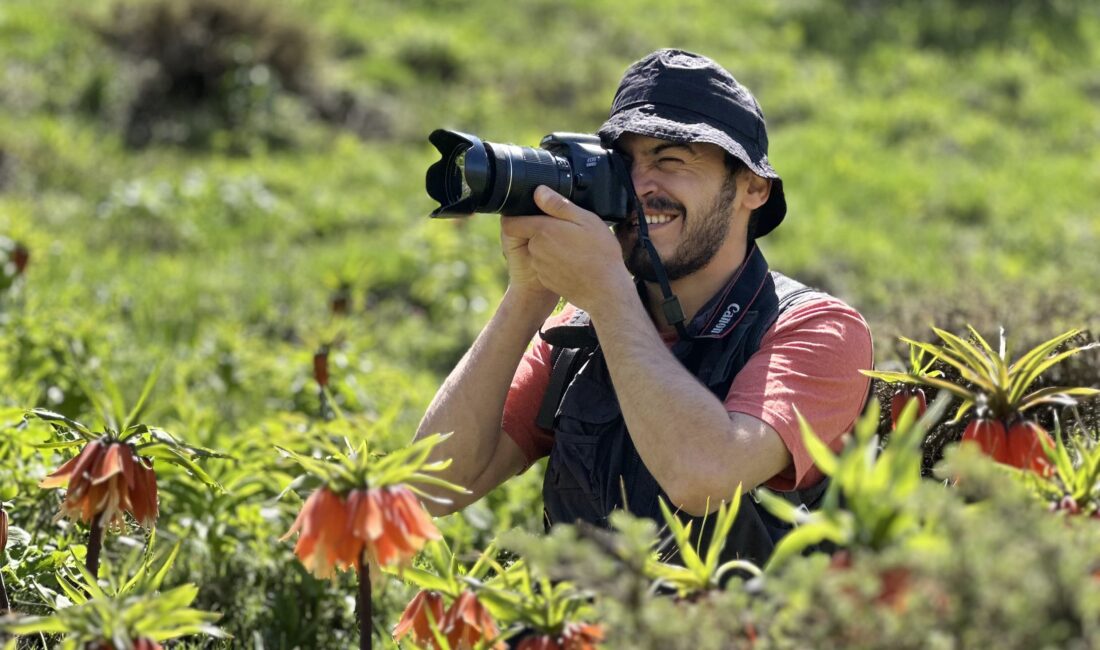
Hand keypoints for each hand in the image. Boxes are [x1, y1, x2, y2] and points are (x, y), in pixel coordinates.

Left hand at [501, 186, 633, 313]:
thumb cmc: (600, 254)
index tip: (533, 213)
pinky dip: (556, 262)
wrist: (606, 291)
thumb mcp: (586, 220)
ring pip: (539, 250)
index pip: (511, 222)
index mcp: (542, 231)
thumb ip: (559, 205)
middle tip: (568, 230)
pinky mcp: (547, 280)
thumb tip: (539, 191)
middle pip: (529, 234)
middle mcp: (536, 249)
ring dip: (551, 247)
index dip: (518, 215)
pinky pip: (546, 265)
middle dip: (544, 230)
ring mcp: (540, 267)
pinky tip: (575, 262)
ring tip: (575, 247)